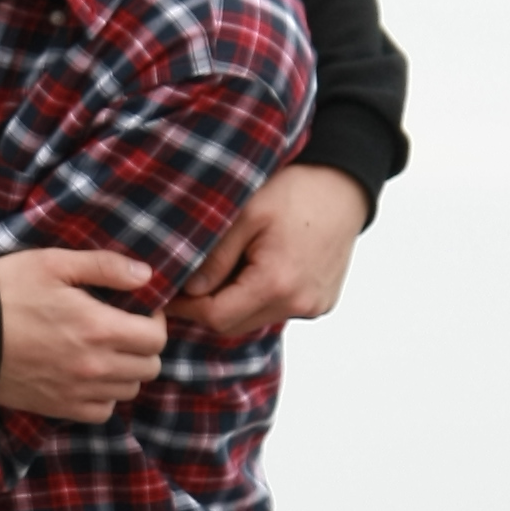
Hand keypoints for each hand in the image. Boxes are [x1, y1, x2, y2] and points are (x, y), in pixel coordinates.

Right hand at [0, 249, 167, 423]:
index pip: (157, 338)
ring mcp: (77, 391)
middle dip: (144, 346)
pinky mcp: (58, 408)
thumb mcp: (53, 263)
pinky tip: (90, 376)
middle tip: (124, 329)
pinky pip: (102, 412)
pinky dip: (104, 396)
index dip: (155, 321)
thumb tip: (147, 276)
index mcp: (98, 327)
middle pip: (149, 367)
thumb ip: (105, 266)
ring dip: (127, 371)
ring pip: (129, 391)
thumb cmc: (5, 292)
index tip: (139, 310)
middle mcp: (94, 366)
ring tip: (106, 351)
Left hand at [165, 162, 369, 344]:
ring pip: (256, 320)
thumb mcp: (246, 215)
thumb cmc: (296, 191)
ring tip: (223, 272)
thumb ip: (215, 257)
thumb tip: (189, 290)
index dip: (185, 308)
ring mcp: (313, 306)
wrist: (343, 186)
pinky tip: (254, 270)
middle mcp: (299, 303)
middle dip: (207, 308)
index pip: (216, 316)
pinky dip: (259, 299)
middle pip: (234, 325)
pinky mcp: (322, 302)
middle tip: (187, 284)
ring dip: (234, 304)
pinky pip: (279, 311)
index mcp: (276, 283)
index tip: (166, 294)